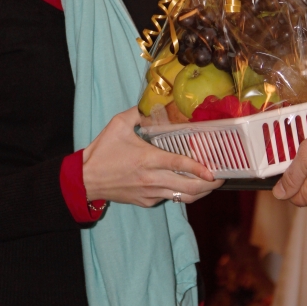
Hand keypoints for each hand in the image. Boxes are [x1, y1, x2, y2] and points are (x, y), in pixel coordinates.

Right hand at [83, 107, 223, 206]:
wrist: (86, 179)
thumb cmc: (103, 150)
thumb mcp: (118, 124)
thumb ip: (139, 112)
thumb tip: (153, 104)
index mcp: (148, 159)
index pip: (180, 165)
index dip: (200, 169)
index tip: (214, 171)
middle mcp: (152, 179)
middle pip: (188, 187)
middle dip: (209, 185)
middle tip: (220, 178)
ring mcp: (150, 193)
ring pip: (182, 197)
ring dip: (199, 192)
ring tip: (209, 184)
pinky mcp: (145, 201)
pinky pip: (168, 198)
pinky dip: (180, 192)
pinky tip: (184, 183)